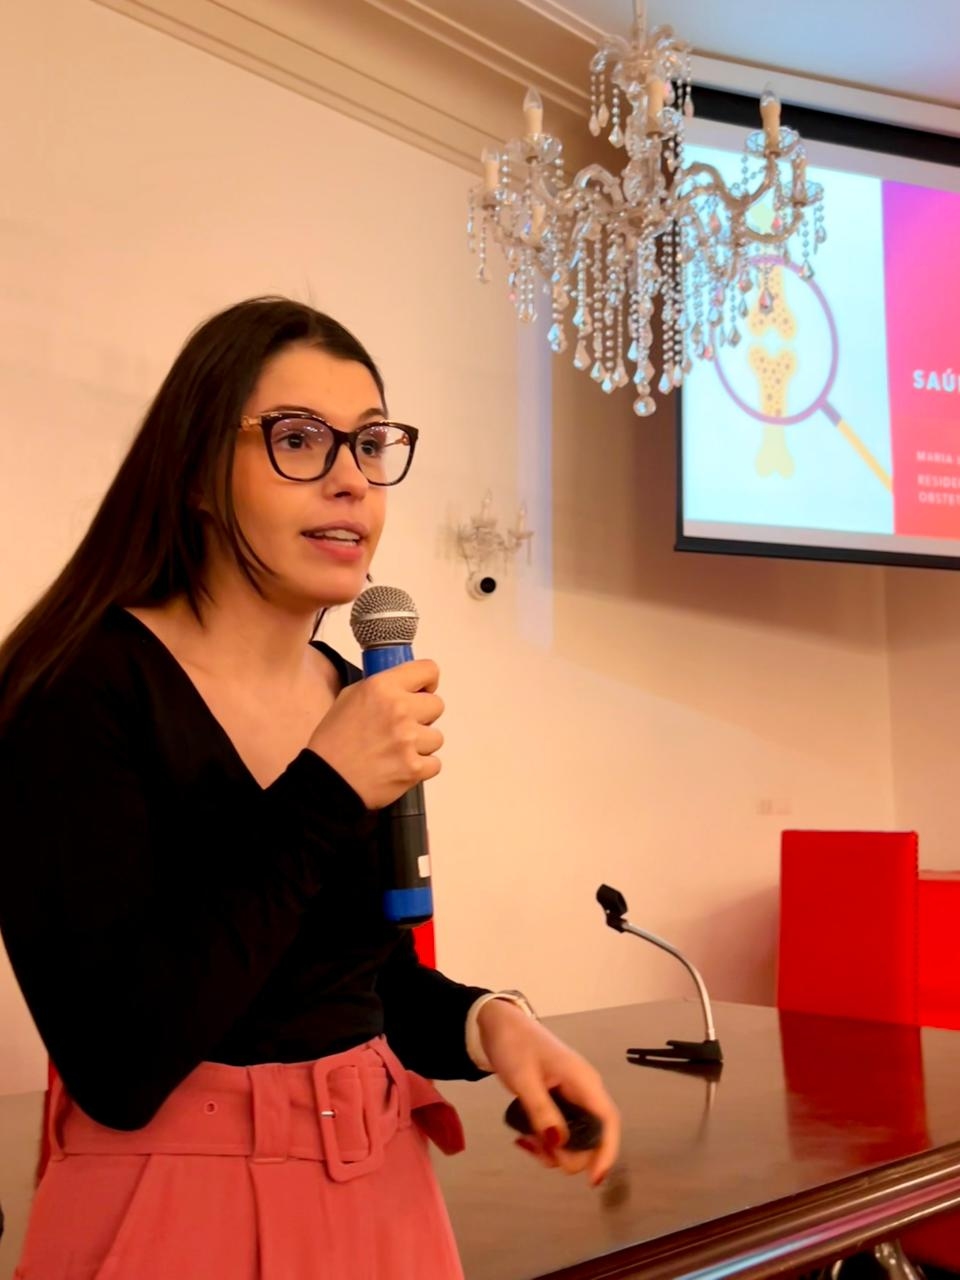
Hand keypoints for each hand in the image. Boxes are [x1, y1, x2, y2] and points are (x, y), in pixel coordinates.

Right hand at [307, 660, 442, 808]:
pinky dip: (421, 767)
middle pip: (437, 705)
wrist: (326, 780)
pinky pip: (435, 763)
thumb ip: (381, 688)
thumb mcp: (349, 697)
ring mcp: (409, 740)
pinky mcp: (414, 768)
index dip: (427, 683)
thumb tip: (404, 686)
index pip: (428, 670)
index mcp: (382, 687)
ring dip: (421, 744)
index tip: (421, 693)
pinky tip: (400, 766)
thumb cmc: (334, 741)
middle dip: (423, 717)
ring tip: (396, 751)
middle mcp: (399, 709)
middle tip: (402, 728)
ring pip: (437, 737)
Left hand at [478, 1000, 619, 1186]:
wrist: (498, 1023)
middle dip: (568, 1154)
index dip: (606, 1152)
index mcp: (583, 1081)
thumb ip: (541, 1111)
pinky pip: (562, 1130)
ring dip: (554, 1150)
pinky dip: (547, 1141)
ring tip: (524, 1142)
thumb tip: (559, 1144)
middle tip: (534, 1150)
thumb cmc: (513, 1044)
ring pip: (575, 1137)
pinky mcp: (559, 1101)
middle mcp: (584, 1090)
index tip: (592, 1181)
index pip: (608, 1121)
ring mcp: (572, 1096)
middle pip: (592, 1136)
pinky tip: (525, 1138)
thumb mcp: (523, 1078)